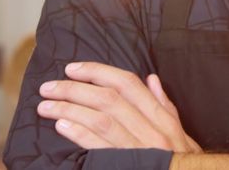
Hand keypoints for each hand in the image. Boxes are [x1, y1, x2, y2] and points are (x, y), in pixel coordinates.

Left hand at [37, 61, 201, 152]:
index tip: (73, 69)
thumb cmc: (182, 162)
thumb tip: (151, 79)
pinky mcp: (125, 167)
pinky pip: (99, 148)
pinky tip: (62, 126)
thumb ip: (165, 107)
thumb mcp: (180, 134)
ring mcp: (138, 151)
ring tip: (46, 106)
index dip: (98, 72)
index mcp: (162, 119)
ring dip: (69, 110)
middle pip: (108, 100)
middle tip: (49, 87)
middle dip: (74, 89)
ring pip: (100, 121)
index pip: (128, 84)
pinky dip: (79, 135)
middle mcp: (151, 132)